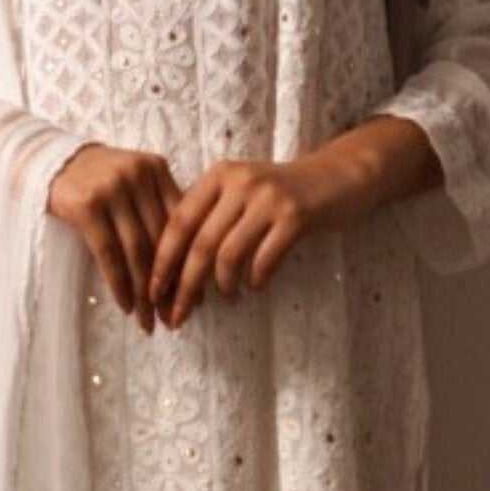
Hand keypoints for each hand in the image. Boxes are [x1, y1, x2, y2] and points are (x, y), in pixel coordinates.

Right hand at [46, 142, 182, 331]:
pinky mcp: (86, 205)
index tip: (196, 299)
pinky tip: (126, 306)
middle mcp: (138, 174)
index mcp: (157, 169)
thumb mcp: (134, 183)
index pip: (181, 224)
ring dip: (144, 293)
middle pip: (161, 240)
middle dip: (169, 286)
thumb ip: (159, 209)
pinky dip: (119, 284)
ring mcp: (112, 188)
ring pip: (137, 251)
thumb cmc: (100, 181)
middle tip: (173, 319)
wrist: (51, 164)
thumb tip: (189, 266)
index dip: (189, 265)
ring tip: (148, 321)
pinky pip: (108, 254)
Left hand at [147, 155, 337, 328]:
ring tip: (228, 297)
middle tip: (178, 315)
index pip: (179, 222)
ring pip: (229, 255)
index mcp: (218, 176)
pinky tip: (256, 285)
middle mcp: (240, 182)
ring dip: (222, 286)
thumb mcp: (240, 191)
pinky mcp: (296, 216)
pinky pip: (264, 260)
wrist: (336, 177)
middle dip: (185, 285)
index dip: (162, 260)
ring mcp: (269, 199)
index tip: (153, 292)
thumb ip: (209, 216)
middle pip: (200, 244)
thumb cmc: (281, 193)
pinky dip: (255, 280)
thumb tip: (172, 269)